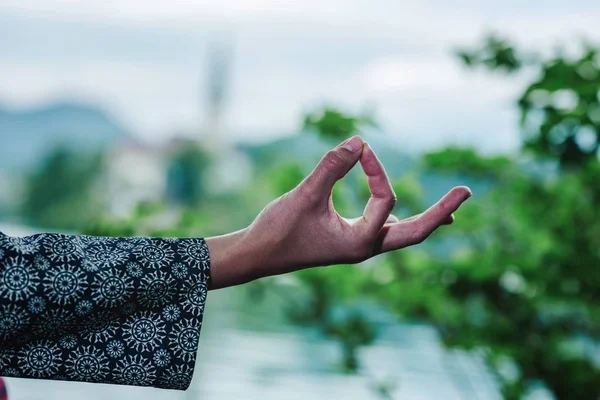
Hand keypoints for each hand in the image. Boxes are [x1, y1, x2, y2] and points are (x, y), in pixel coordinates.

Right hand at [206, 136, 471, 288]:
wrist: (257, 256)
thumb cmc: (278, 230)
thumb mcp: (305, 195)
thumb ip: (332, 166)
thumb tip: (360, 140)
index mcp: (359, 243)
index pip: (385, 199)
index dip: (376, 169)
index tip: (361, 148)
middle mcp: (365, 248)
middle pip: (416, 232)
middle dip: (441, 211)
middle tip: (466, 192)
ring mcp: (359, 248)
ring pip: (403, 235)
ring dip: (427, 219)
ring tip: (452, 209)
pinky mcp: (349, 242)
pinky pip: (386, 231)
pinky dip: (402, 221)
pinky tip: (407, 216)